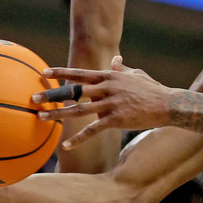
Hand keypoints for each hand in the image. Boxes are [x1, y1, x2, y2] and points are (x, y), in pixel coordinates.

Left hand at [33, 56, 173, 148]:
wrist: (168, 104)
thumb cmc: (152, 89)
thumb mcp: (136, 74)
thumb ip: (122, 68)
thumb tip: (115, 58)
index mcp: (110, 76)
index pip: (80, 73)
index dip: (61, 72)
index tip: (44, 72)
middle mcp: (107, 88)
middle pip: (74, 91)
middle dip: (52, 94)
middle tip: (33, 97)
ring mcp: (111, 103)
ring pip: (79, 109)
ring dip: (58, 114)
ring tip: (41, 117)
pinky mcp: (117, 119)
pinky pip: (93, 129)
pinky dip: (78, 137)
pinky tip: (66, 144)